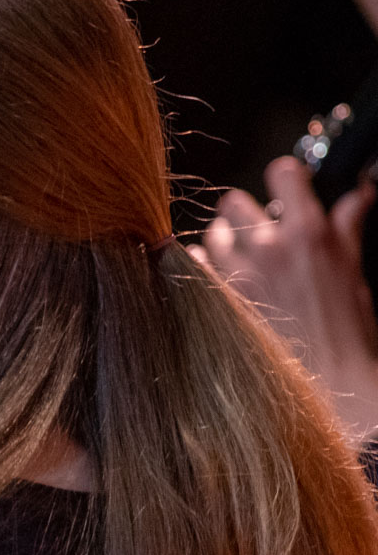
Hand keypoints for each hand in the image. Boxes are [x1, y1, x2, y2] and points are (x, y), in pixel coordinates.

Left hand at [195, 156, 377, 437]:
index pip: (283, 173)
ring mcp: (238, 274)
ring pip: (211, 235)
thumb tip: (359, 194)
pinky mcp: (219, 300)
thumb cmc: (348, 331)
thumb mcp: (353, 272)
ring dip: (222, 242)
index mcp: (309, 232)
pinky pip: (195, 267)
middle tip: (257, 232)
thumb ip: (347, 229)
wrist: (332, 381)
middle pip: (235, 203)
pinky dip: (202, 268)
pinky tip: (217, 280)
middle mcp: (269, 246)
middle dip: (245, 213)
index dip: (285, 176)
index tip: (286, 186)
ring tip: (240, 261)